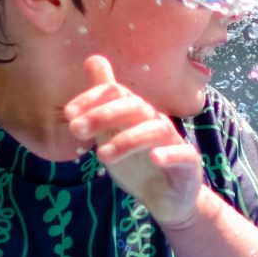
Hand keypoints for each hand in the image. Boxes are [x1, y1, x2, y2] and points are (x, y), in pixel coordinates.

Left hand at [66, 54, 205, 228]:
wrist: (167, 197)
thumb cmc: (138, 162)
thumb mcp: (113, 131)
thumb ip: (102, 102)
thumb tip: (92, 59)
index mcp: (136, 113)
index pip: (116, 94)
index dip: (92, 100)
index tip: (69, 114)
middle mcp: (155, 121)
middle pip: (134, 107)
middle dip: (103, 115)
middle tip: (76, 129)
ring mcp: (174, 141)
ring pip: (156, 129)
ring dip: (128, 140)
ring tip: (102, 156)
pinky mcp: (188, 163)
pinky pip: (183, 154)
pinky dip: (169, 154)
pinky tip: (154, 158)